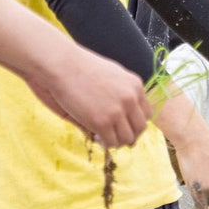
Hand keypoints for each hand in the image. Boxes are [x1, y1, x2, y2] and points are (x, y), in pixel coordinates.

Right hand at [30, 46, 151, 148]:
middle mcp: (130, 98)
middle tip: (114, 135)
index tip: (122, 125)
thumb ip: (122, 90)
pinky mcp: (102, 122)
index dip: (134, 123)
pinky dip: (105, 144)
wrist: (61, 64)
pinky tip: (95, 135)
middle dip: (128, 134)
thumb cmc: (80, 66)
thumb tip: (123, 113)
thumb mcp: (111, 73)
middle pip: (140, 128)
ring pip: (128, 139)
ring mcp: (117, 111)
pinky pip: (111, 143)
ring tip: (102, 135)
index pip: (146, 114)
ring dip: (116, 141)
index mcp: (135, 85)